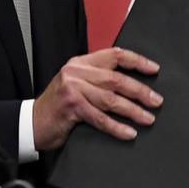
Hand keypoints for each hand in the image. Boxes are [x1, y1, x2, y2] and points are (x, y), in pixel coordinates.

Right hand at [32, 47, 161, 151]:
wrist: (32, 122)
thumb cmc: (58, 107)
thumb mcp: (75, 85)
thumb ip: (96, 81)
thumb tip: (132, 88)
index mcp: (80, 63)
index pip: (114, 55)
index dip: (137, 61)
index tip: (154, 70)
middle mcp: (75, 72)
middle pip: (116, 78)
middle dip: (140, 91)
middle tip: (156, 101)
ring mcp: (72, 88)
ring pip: (110, 99)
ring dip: (133, 110)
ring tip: (148, 118)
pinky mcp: (71, 106)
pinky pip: (100, 117)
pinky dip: (116, 127)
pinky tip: (128, 132)